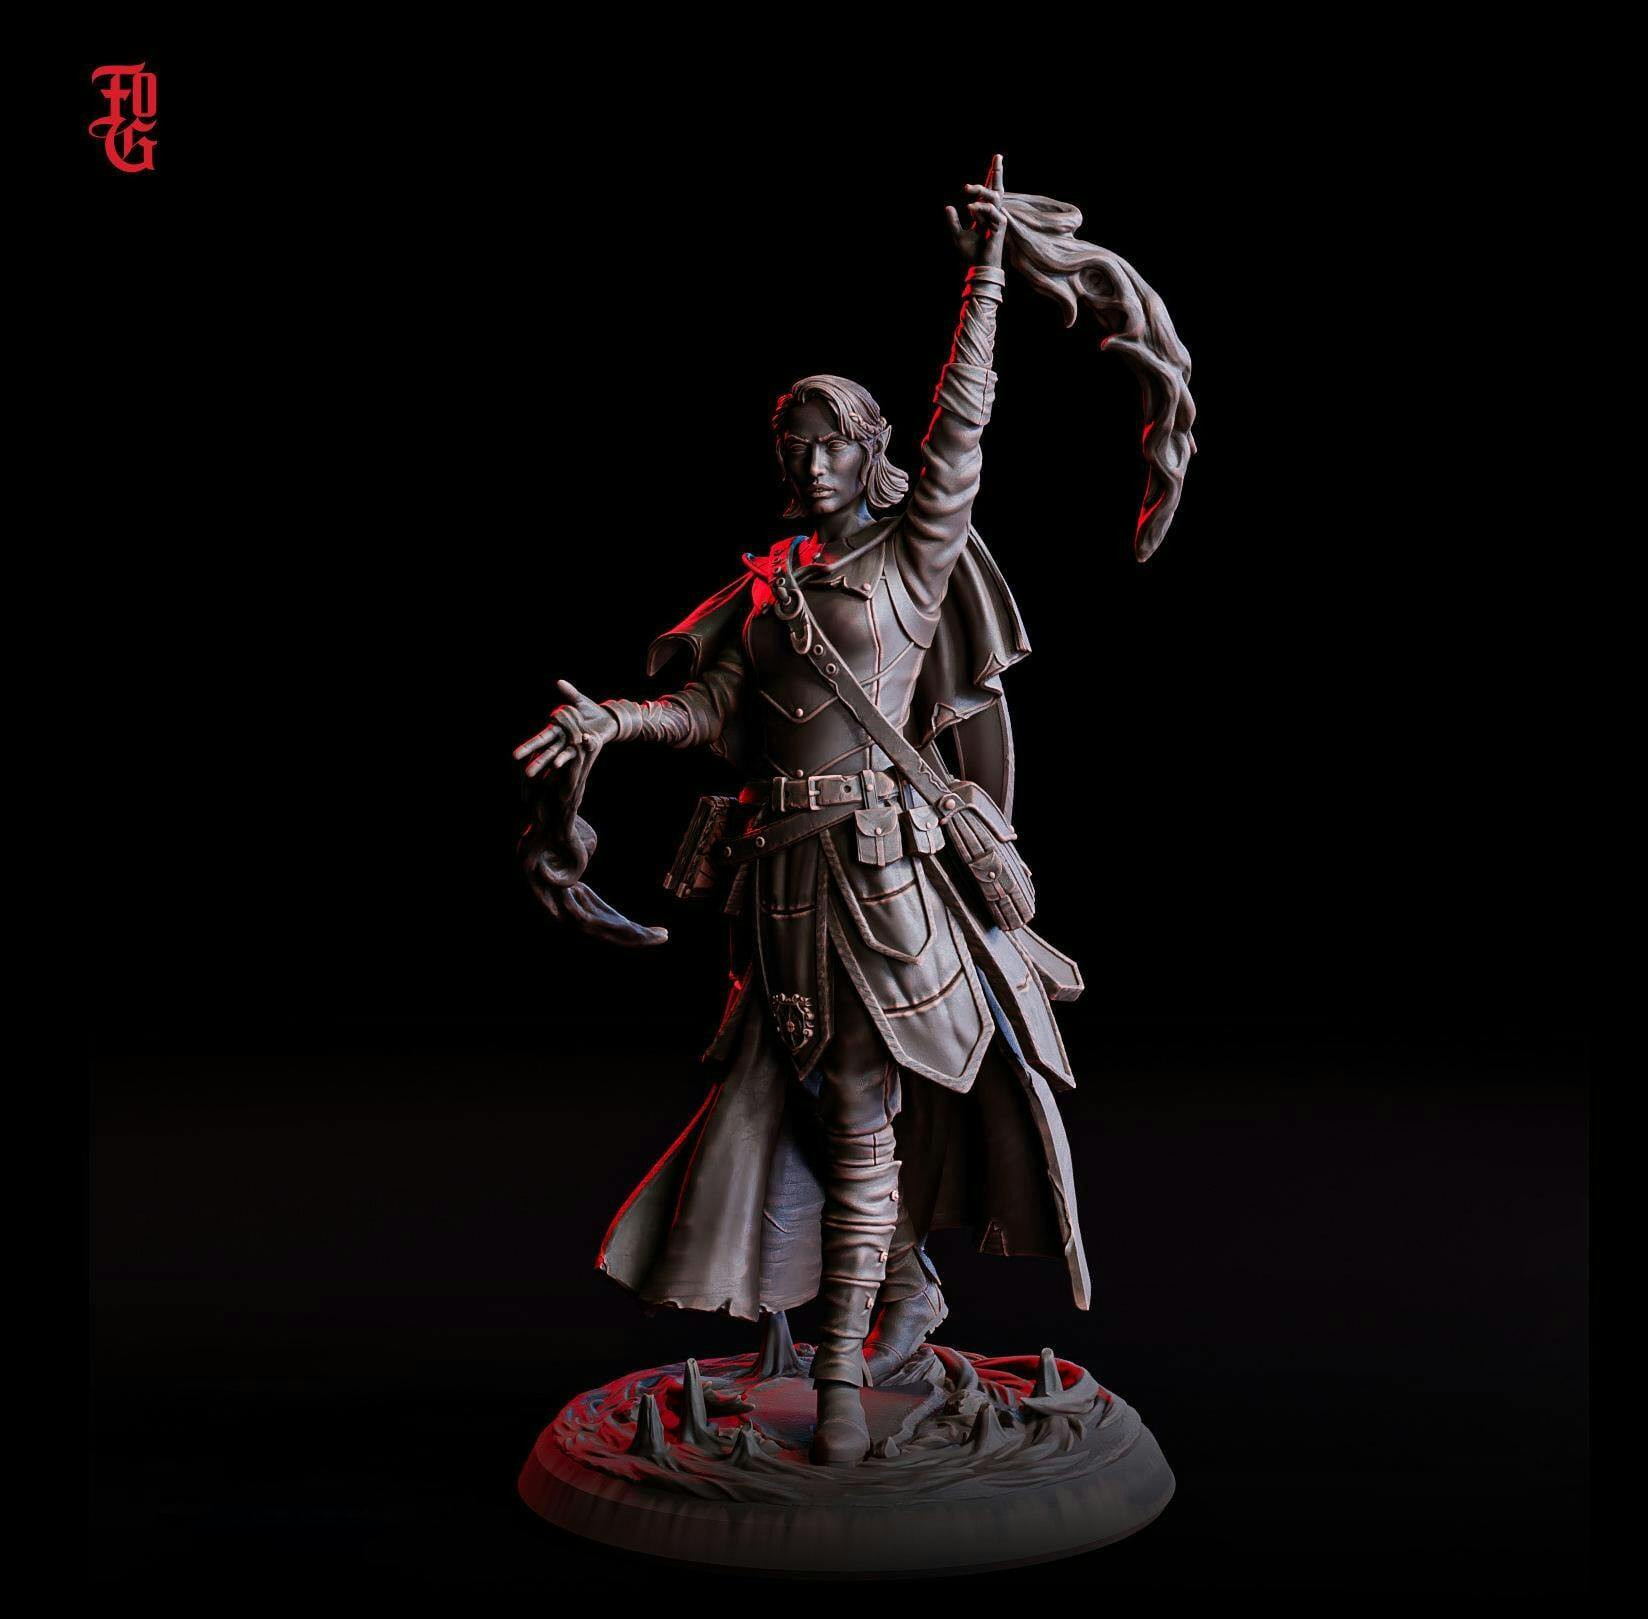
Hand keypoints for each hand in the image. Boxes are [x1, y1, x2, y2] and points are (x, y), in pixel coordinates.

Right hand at [512, 678, 619, 779]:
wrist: (609, 718)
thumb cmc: (591, 710)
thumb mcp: (580, 700)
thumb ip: (570, 693)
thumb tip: (559, 682)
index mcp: (559, 728)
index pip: (541, 738)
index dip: (529, 747)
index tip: (515, 756)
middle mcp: (565, 739)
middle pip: (548, 751)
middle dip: (538, 762)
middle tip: (527, 774)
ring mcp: (577, 743)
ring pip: (563, 754)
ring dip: (555, 762)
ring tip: (546, 774)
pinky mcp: (589, 744)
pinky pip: (582, 747)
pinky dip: (576, 749)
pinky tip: (565, 759)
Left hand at [945, 153, 1007, 269]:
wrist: (976, 268)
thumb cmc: (969, 254)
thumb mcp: (957, 235)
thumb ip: (953, 221)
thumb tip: (948, 207)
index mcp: (984, 214)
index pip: (989, 191)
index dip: (992, 175)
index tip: (998, 157)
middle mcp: (993, 214)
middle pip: (997, 188)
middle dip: (997, 172)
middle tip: (996, 157)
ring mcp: (998, 219)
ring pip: (993, 197)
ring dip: (980, 191)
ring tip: (966, 189)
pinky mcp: (1000, 226)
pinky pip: (992, 211)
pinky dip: (981, 209)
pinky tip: (970, 209)